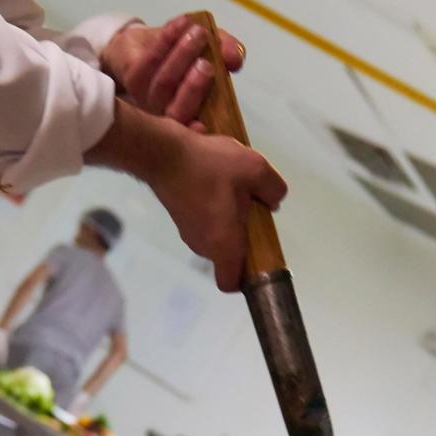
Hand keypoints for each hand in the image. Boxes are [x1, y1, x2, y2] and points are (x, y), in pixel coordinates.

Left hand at [102, 16, 244, 127]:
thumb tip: (236, 59)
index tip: (203, 126)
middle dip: (193, 87)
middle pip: (178, 109)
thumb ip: (228, 53)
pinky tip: (182, 23)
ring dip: (182, 55)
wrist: (144, 44)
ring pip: (164, 83)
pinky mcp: (132, 79)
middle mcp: (166, 116)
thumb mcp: (212, 50)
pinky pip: (149, 60)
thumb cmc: (182, 53)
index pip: (193, 132)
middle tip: (206, 63)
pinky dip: (167, 40)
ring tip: (198, 32)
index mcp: (189, 118)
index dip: (195, 132)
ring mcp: (146, 99)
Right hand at [150, 127, 285, 290]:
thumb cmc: (210, 166)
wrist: (162, 153)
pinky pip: (203, 219)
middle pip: (228, 253)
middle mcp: (202, 246)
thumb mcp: (254, 168)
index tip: (256, 254)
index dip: (245, 277)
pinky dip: (210, 205)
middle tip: (248, 203)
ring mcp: (187, 232)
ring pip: (216, 234)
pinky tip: (212, 177)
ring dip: (226, 216)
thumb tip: (273, 201)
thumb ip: (273, 188)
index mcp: (223, 245)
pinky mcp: (178, 216)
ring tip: (229, 184)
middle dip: (241, 233)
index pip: (231, 283)